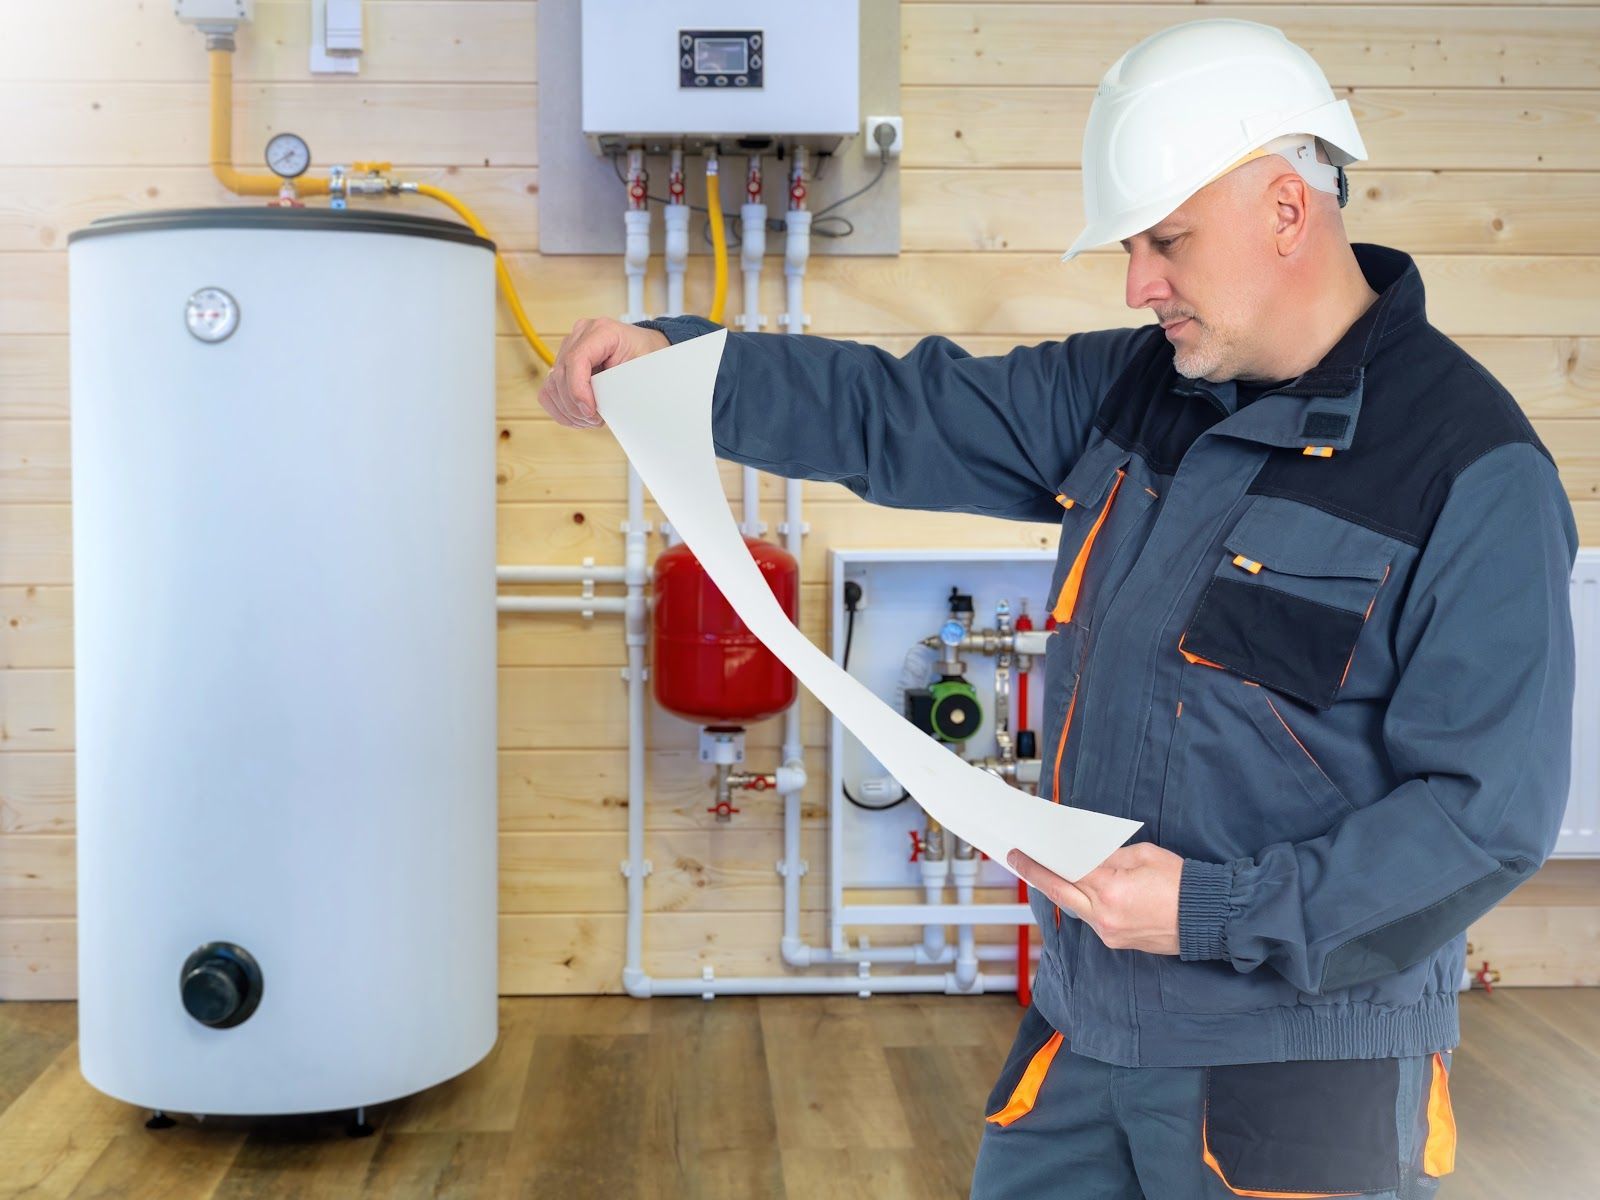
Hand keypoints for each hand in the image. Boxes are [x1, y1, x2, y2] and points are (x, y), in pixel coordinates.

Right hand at [538, 317, 670, 427]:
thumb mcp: (641, 369)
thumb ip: (621, 385)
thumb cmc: (645, 356)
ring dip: (568, 410)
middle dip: (575, 405)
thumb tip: (602, 407)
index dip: (578, 390)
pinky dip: (560, 408)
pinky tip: (577, 417)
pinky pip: (549, 390)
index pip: (576, 360)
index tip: (590, 411)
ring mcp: (569, 348)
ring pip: (552, 385)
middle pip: (561, 375)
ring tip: (590, 419)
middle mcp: (581, 335)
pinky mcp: (562, 363)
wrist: (644, 350)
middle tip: (595, 420)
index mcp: (602, 331)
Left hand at [1007, 842, 1182, 954]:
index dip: (1041, 860)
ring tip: (1048, 870)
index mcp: (1110, 889)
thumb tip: (1083, 854)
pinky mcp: (1117, 941)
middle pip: (1059, 892)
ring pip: (1074, 908)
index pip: (1065, 871)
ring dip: (1061, 889)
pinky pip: (1091, 919)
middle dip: (1036, 874)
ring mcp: (1109, 932)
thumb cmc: (1182, 883)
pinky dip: (1082, 903)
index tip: (1023, 851)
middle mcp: (1104, 915)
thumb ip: (1108, 856)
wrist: (1208, 917)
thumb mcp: (1143, 855)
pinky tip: (1079, 890)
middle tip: (1018, 859)